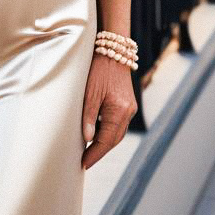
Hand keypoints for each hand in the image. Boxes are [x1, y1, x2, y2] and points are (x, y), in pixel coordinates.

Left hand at [80, 52, 137, 169]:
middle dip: (100, 151)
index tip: (84, 163)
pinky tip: (98, 133)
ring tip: (89, 150)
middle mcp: (128, 111)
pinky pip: (119, 123)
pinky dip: (109, 131)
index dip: (94, 154)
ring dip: (105, 142)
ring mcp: (130, 107)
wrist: (113, 50)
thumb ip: (88, 116)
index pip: (106, 141)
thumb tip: (88, 139)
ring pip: (118, 133)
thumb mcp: (89, 92)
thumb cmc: (99, 69)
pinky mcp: (128, 103)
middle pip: (114, 140)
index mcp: (119, 110)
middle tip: (85, 160)